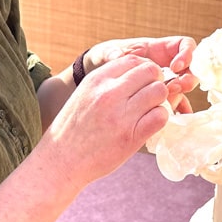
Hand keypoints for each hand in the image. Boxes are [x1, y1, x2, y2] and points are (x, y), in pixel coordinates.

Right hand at [42, 54, 171, 185]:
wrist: (61, 161)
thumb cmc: (73, 129)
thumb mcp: (84, 95)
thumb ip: (107, 83)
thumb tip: (138, 74)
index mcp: (97, 80)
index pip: (134, 60)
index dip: (145, 69)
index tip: (144, 82)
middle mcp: (109, 93)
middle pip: (150, 72)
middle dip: (156, 81)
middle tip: (151, 96)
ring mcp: (121, 115)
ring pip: (159, 92)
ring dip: (160, 100)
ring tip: (150, 111)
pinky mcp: (131, 137)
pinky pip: (160, 116)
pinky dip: (160, 118)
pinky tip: (149, 124)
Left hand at [85, 35, 196, 113]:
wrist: (101, 73)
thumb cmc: (108, 56)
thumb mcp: (108, 52)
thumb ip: (112, 53)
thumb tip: (117, 55)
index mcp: (160, 49)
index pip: (185, 45)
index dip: (186, 54)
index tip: (175, 67)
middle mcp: (167, 64)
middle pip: (190, 69)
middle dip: (187, 78)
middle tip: (174, 87)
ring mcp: (166, 80)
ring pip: (184, 86)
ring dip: (182, 94)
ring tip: (168, 100)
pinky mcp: (160, 96)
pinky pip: (175, 101)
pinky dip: (177, 109)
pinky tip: (175, 116)